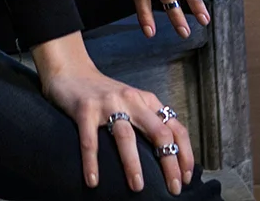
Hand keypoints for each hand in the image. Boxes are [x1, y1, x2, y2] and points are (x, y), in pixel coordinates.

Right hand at [33, 32, 194, 193]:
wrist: (72, 71)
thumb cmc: (105, 94)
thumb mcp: (133, 102)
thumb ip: (148, 121)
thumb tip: (167, 157)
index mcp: (147, 101)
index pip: (175, 128)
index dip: (185, 153)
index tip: (186, 177)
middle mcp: (131, 100)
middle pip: (158, 132)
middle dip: (169, 162)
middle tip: (173, 188)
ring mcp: (108, 104)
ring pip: (126, 136)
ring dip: (133, 164)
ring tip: (137, 187)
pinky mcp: (85, 109)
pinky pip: (90, 140)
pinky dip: (92, 162)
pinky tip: (93, 181)